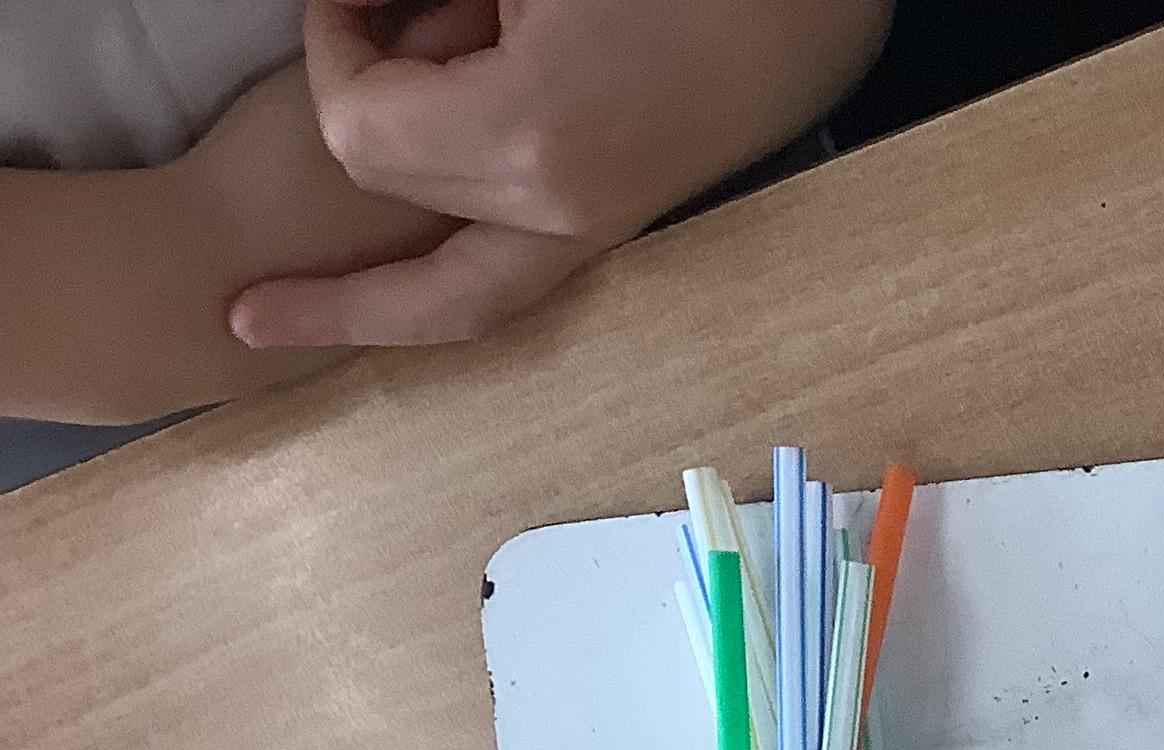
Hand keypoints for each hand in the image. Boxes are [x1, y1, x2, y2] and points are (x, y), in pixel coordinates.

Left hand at [230, 0, 891, 348]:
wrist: (809, 4)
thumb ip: (426, 6)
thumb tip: (361, 20)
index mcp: (535, 138)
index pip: (361, 132)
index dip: (333, 52)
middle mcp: (564, 209)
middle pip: (393, 200)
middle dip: (362, 115)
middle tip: (373, 28)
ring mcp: (601, 225)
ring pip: (452, 288)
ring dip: (391, 232)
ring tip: (415, 95)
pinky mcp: (623, 216)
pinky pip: (505, 280)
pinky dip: (440, 270)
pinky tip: (400, 251)